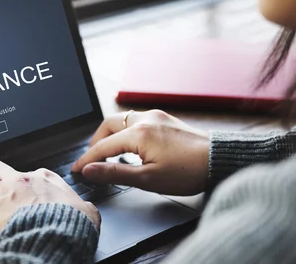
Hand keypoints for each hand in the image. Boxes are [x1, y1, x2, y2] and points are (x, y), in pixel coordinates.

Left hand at [0, 159, 100, 234]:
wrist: (61, 234)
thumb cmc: (73, 223)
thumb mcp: (87, 210)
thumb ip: (83, 206)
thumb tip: (88, 211)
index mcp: (44, 178)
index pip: (28, 172)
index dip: (22, 181)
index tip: (22, 191)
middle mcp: (21, 181)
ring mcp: (3, 195)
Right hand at [71, 110, 208, 195]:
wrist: (219, 160)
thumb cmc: (188, 172)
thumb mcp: (148, 179)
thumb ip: (115, 173)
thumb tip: (90, 170)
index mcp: (138, 133)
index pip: (103, 146)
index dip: (87, 159)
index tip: (76, 170)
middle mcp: (145, 119)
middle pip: (108, 125)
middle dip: (96, 141)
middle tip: (92, 160)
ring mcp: (156, 116)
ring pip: (122, 120)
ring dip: (111, 135)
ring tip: (108, 154)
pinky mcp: (165, 119)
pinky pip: (136, 120)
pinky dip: (125, 131)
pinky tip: (130, 146)